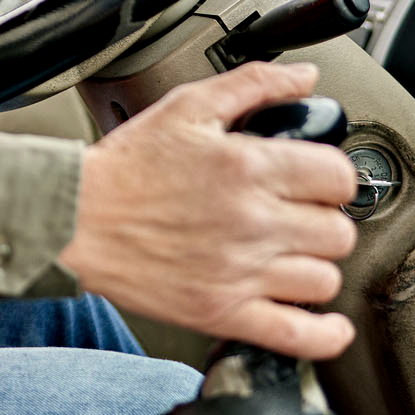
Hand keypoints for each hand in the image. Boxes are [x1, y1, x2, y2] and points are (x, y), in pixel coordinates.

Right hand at [58, 62, 358, 359]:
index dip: (330, 175)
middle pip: (338, 231)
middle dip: (322, 219)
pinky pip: (299, 336)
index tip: (314, 180)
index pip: (339, 177)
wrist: (75, 218)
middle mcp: (252, 222)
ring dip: (313, 266)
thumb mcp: (187, 106)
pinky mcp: (221, 312)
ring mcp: (240, 273)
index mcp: (249, 168)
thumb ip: (254, 83)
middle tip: (296, 215)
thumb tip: (306, 78)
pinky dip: (324, 334)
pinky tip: (324, 321)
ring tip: (289, 255)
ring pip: (325, 279)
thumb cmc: (126, 166)